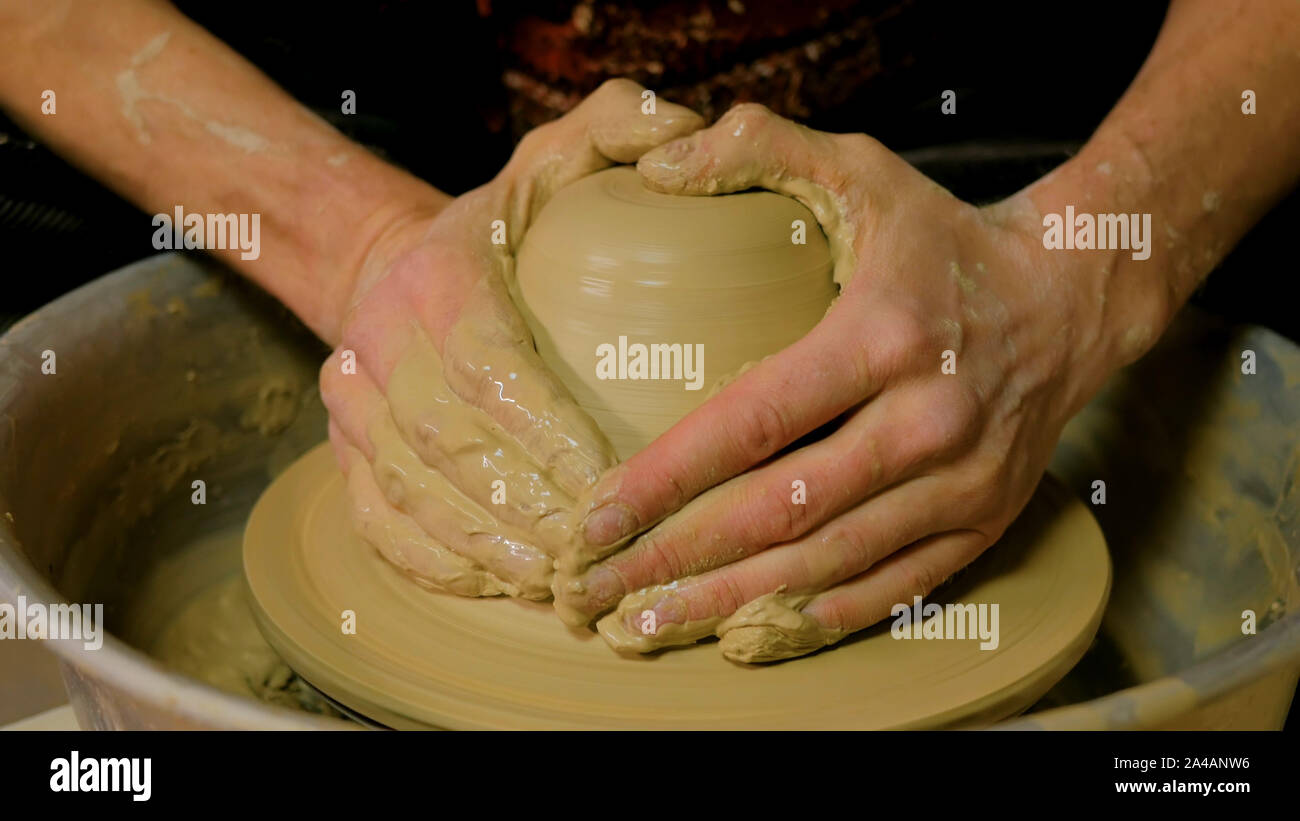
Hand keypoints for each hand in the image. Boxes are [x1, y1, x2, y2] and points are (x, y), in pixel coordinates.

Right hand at [320, 80, 703, 598]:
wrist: (390, 263)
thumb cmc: (502, 225)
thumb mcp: (555, 158)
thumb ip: (618, 129)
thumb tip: (685, 135)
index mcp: (435, 279)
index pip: (489, 369)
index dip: (545, 435)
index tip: (610, 482)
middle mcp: (378, 343)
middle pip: (450, 446)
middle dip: (526, 509)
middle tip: (596, 553)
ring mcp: (352, 405)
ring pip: (412, 494)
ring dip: (485, 549)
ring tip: (556, 584)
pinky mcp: (342, 450)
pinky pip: (378, 520)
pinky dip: (435, 564)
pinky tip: (495, 588)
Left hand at [554, 103, 1148, 659]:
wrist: (1072, 299)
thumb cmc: (944, 240)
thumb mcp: (861, 168)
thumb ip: (757, 147)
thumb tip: (651, 163)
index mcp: (883, 338)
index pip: (752, 423)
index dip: (664, 480)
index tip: (592, 518)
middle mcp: (927, 423)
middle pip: (779, 514)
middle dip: (675, 559)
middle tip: (592, 589)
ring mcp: (961, 486)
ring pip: (825, 566)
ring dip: (729, 604)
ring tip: (646, 625)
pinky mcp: (981, 524)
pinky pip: (887, 590)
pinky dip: (811, 620)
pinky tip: (743, 635)